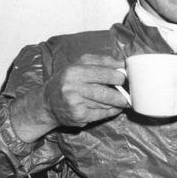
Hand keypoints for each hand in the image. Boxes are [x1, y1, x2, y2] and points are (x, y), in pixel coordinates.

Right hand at [10, 54, 126, 142]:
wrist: (47, 103)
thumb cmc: (67, 81)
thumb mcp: (79, 65)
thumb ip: (101, 61)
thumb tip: (123, 63)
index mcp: (74, 70)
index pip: (105, 72)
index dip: (121, 75)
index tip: (128, 77)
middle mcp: (73, 86)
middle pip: (107, 91)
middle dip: (122, 92)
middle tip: (129, 92)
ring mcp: (75, 103)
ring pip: (106, 103)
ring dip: (117, 103)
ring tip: (121, 100)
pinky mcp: (78, 116)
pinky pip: (103, 114)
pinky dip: (112, 111)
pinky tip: (113, 108)